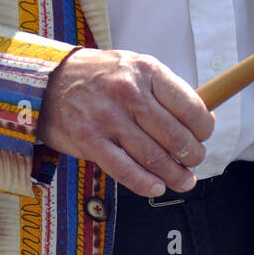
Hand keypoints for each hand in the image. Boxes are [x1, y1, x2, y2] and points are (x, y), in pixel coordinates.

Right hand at [37, 48, 214, 197]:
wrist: (49, 80)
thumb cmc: (98, 76)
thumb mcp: (134, 67)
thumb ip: (165, 91)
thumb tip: (203, 117)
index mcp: (145, 70)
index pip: (190, 106)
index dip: (204, 128)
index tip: (204, 136)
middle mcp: (128, 92)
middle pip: (174, 135)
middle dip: (192, 155)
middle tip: (194, 162)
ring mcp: (108, 117)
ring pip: (153, 156)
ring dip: (174, 175)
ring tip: (183, 180)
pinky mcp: (90, 140)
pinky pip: (125, 169)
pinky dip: (144, 183)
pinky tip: (156, 187)